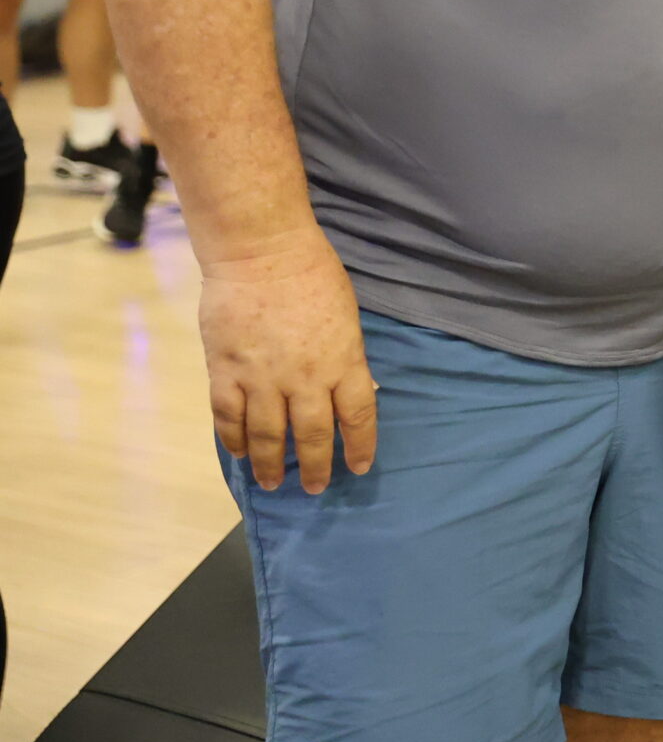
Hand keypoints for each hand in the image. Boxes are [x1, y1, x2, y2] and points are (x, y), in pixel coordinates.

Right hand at [198, 229, 377, 492]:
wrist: (261, 252)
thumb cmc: (313, 276)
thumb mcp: (348, 317)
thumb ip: (348, 358)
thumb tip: (359, 391)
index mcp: (343, 361)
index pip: (357, 416)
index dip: (359, 446)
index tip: (358, 467)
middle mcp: (305, 378)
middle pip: (312, 435)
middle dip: (314, 467)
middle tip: (314, 488)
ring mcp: (262, 377)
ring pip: (267, 435)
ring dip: (270, 464)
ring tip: (272, 483)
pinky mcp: (225, 371)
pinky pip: (228, 416)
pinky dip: (233, 439)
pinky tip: (239, 453)